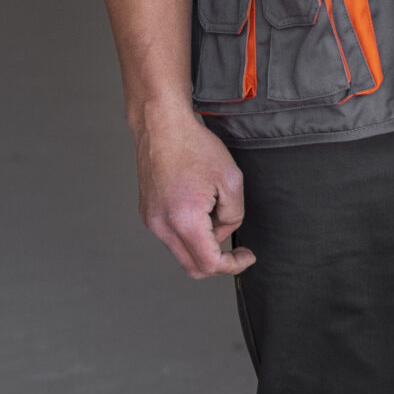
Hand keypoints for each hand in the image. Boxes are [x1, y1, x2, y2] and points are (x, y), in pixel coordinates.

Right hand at [134, 104, 254, 279]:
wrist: (161, 126)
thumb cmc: (193, 146)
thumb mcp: (231, 180)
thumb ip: (234, 214)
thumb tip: (224, 230)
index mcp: (184, 219)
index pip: (208, 264)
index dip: (232, 265)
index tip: (246, 256)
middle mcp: (162, 225)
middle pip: (192, 267)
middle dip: (218, 261)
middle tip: (236, 250)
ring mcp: (151, 220)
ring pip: (182, 251)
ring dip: (204, 242)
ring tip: (214, 208)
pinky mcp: (147, 214)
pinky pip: (172, 236)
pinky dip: (190, 231)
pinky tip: (198, 204)